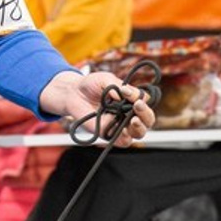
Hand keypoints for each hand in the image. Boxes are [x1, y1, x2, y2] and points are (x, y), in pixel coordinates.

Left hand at [39, 69, 155, 146]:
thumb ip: (118, 85)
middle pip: (147, 120)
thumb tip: (125, 95)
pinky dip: (125, 137)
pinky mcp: (109, 134)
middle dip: (145, 114)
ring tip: (133, 120)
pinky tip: (121, 130)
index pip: (145, 102)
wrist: (73, 94)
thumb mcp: (105, 79)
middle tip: (137, 106)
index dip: (141, 99)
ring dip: (139, 127)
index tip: (127, 91)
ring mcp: (120, 125)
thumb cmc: (91, 85)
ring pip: (139, 133)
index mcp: (131, 100)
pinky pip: (123, 141)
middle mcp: (129, 113)